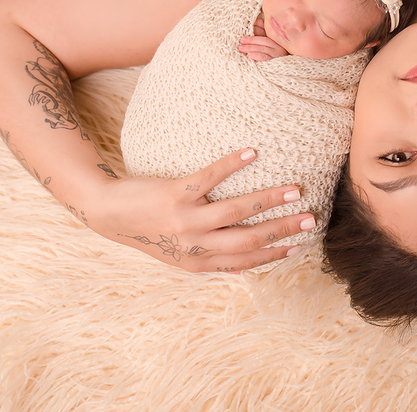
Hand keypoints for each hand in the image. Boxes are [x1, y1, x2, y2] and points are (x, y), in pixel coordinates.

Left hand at [88, 149, 312, 272]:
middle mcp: (194, 245)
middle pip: (248, 239)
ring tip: (294, 189)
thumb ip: (208, 256)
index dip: (274, 254)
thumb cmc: (146, 230)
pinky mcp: (175, 194)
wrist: (106, 213)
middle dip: (282, 230)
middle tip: (310, 219)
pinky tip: (252, 152)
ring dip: (269, 200)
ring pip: (236, 212)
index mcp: (197, 262)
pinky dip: (232, 165)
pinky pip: (210, 178)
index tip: (299, 245)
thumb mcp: (176, 254)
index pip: (245, 261)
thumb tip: (245, 265)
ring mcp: (185, 220)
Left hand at [238, 19, 288, 60]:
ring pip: (264, 50)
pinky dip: (258, 56)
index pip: (266, 37)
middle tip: (241, 42)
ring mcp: (278, 56)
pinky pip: (266, 59)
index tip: (243, 37)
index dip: (255, 35)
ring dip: (252, 48)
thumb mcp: (266, 42)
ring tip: (242, 48)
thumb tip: (257, 21)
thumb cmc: (270, 55)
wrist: (280, 73)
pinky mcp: (276, 64)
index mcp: (277, 42)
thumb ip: (262, 32)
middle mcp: (279, 48)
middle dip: (251, 41)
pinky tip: (250, 55)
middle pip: (265, 42)